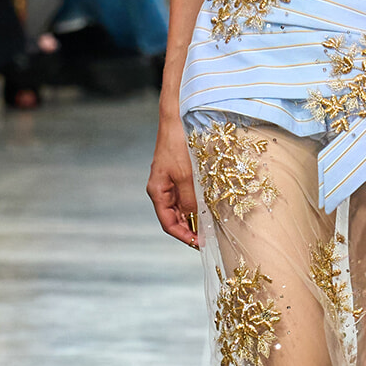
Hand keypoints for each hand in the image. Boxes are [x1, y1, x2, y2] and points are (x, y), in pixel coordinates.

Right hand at [146, 110, 199, 249]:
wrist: (176, 121)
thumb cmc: (178, 145)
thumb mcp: (187, 175)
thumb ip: (190, 198)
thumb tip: (194, 218)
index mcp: (157, 191)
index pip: (167, 223)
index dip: (182, 236)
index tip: (198, 244)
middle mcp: (160, 190)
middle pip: (173, 218)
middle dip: (189, 230)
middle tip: (207, 239)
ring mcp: (168, 184)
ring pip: (180, 209)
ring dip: (192, 219)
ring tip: (208, 228)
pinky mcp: (177, 177)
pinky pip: (184, 197)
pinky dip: (194, 206)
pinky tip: (205, 210)